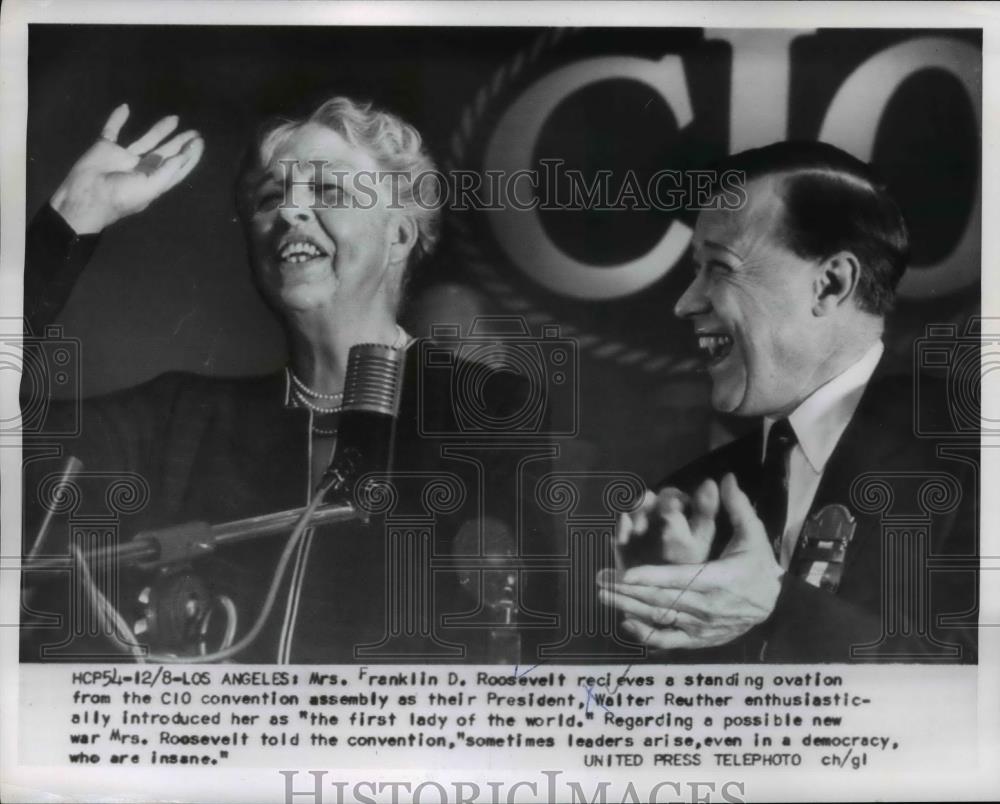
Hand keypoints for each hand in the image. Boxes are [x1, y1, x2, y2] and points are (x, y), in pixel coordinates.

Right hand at [50, 104, 203, 233]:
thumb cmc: (122, 196)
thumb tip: (184, 155)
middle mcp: (142, 168)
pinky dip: (117, 119)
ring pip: (146, 140)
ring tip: (175, 118)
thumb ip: (168, 171)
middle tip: (195, 132)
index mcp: (154, 180)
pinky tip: (125, 108)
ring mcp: (124, 157)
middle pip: (166, 152)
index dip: (189, 156)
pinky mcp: (106, 148)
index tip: (200, 143)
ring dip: (160, 129)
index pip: (176, 167)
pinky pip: (112, 130)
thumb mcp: (151, 188)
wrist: (87, 196)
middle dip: (180, 143)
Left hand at [599, 473, 782, 650]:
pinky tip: (625, 623)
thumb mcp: (753, 535)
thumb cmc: (756, 564)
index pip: (681, 579)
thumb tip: (726, 478)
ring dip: (629, 607)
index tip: (628, 574)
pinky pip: (669, 639)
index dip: (653, 578)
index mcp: (719, 579)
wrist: (770, 602)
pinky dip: (646, 635)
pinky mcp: (698, 638)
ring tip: (603, 594)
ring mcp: (701, 626)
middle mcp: (707, 606)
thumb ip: (737, 507)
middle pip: (663, 599)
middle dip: (628, 591)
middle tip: (600, 579)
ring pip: (661, 617)